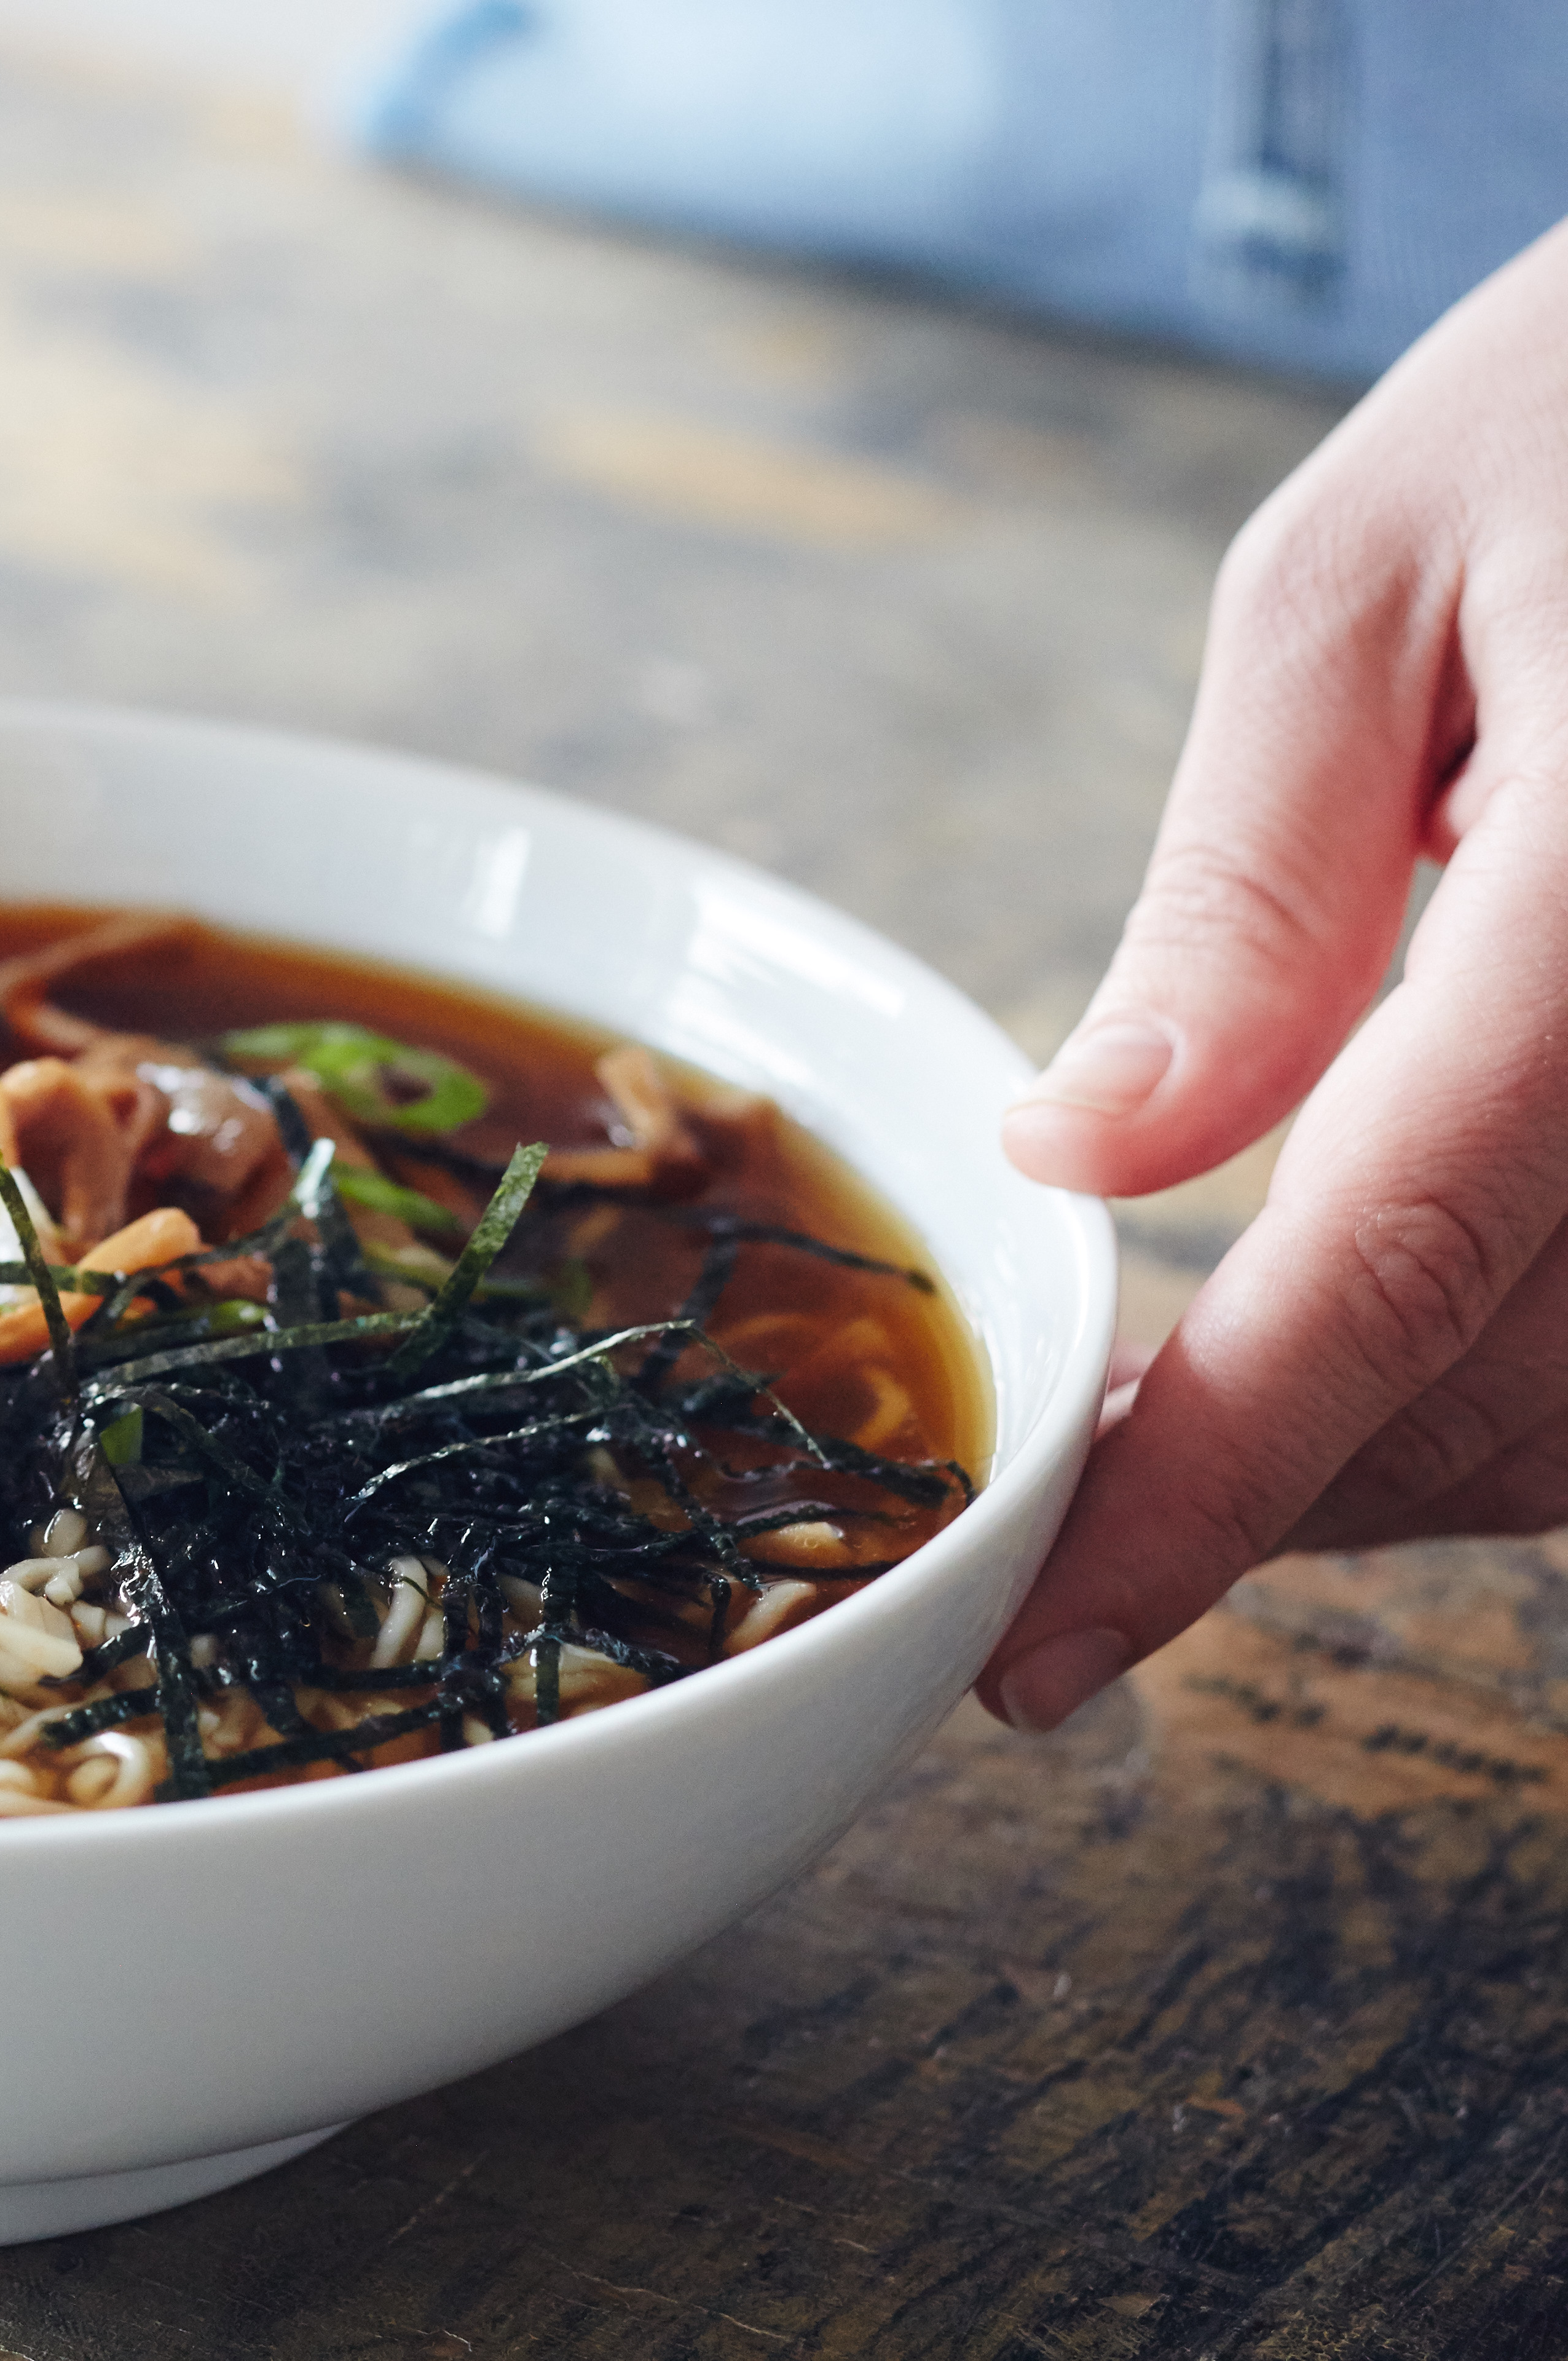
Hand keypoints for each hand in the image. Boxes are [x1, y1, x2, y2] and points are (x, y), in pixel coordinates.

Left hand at [982, 216, 1567, 1731]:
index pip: (1401, 1259)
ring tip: (1216, 1445)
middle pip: (1519, 1390)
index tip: (1045, 1647)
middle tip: (1093, 1524)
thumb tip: (1092, 1150)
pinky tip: (1387, 1344)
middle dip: (1287, 1495)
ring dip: (1408, 1471)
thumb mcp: (1368, 575)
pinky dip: (1522, 1389)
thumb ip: (1249, 894)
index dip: (1213, 1492)